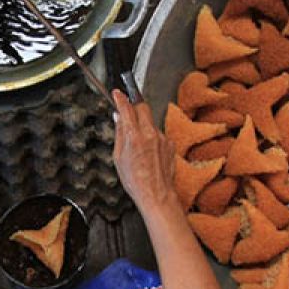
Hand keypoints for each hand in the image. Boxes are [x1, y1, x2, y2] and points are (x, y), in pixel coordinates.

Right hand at [112, 90, 180, 218]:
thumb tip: (118, 118)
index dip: (121, 99)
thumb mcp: (119, 157)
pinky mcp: (170, 143)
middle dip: (134, 106)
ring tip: (138, 146)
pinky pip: (158, 134)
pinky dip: (152, 138)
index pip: (127, 108)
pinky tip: (148, 153)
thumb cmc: (136, 181)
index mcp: (135, 136)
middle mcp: (150, 134)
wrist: (156, 194)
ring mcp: (162, 138)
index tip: (117, 93)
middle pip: (143, 107)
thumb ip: (119, 134)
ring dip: (143, 126)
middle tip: (128, 111)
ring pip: (151, 122)